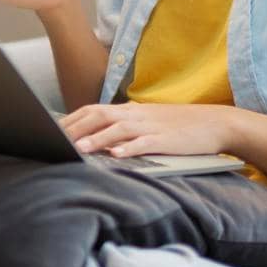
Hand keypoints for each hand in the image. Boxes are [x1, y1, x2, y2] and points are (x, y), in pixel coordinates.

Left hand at [61, 102, 233, 157]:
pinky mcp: (166, 140)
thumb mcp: (147, 122)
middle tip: (54, 140)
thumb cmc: (178, 126)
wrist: (216, 122)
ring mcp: (151, 126)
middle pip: (99, 116)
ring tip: (79, 148)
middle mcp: (136, 115)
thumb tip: (97, 137)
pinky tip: (117, 155)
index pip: (92, 110)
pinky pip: (145, 143)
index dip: (71, 120)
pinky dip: (129, 148)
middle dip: (75, 128)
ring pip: (118, 129)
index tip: (50, 130)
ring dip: (97, 138)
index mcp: (129, 110)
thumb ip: (123, 127)